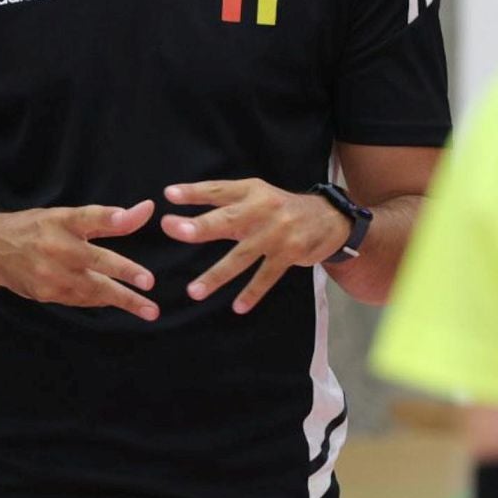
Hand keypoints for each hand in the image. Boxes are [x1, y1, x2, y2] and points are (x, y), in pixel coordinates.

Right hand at [0, 200, 159, 320]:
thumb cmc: (36, 228)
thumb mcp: (66, 216)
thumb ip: (107, 218)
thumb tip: (147, 210)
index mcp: (62, 221)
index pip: (91, 216)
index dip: (113, 217)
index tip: (137, 214)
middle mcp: (57, 246)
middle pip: (96, 259)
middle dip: (124, 272)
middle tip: (149, 282)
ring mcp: (50, 274)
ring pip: (92, 289)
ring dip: (122, 300)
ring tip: (149, 310)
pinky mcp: (46, 294)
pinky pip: (81, 299)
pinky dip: (101, 301)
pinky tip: (118, 303)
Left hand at [162, 179, 349, 313]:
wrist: (328, 218)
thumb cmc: (279, 208)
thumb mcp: (256, 195)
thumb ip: (223, 200)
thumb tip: (178, 201)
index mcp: (251, 191)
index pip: (218, 190)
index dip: (194, 192)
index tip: (169, 195)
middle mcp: (263, 209)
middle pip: (228, 218)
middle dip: (200, 226)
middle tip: (174, 229)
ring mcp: (277, 233)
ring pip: (242, 256)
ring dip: (217, 275)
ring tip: (194, 291)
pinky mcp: (290, 254)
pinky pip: (266, 276)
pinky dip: (252, 293)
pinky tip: (237, 307)